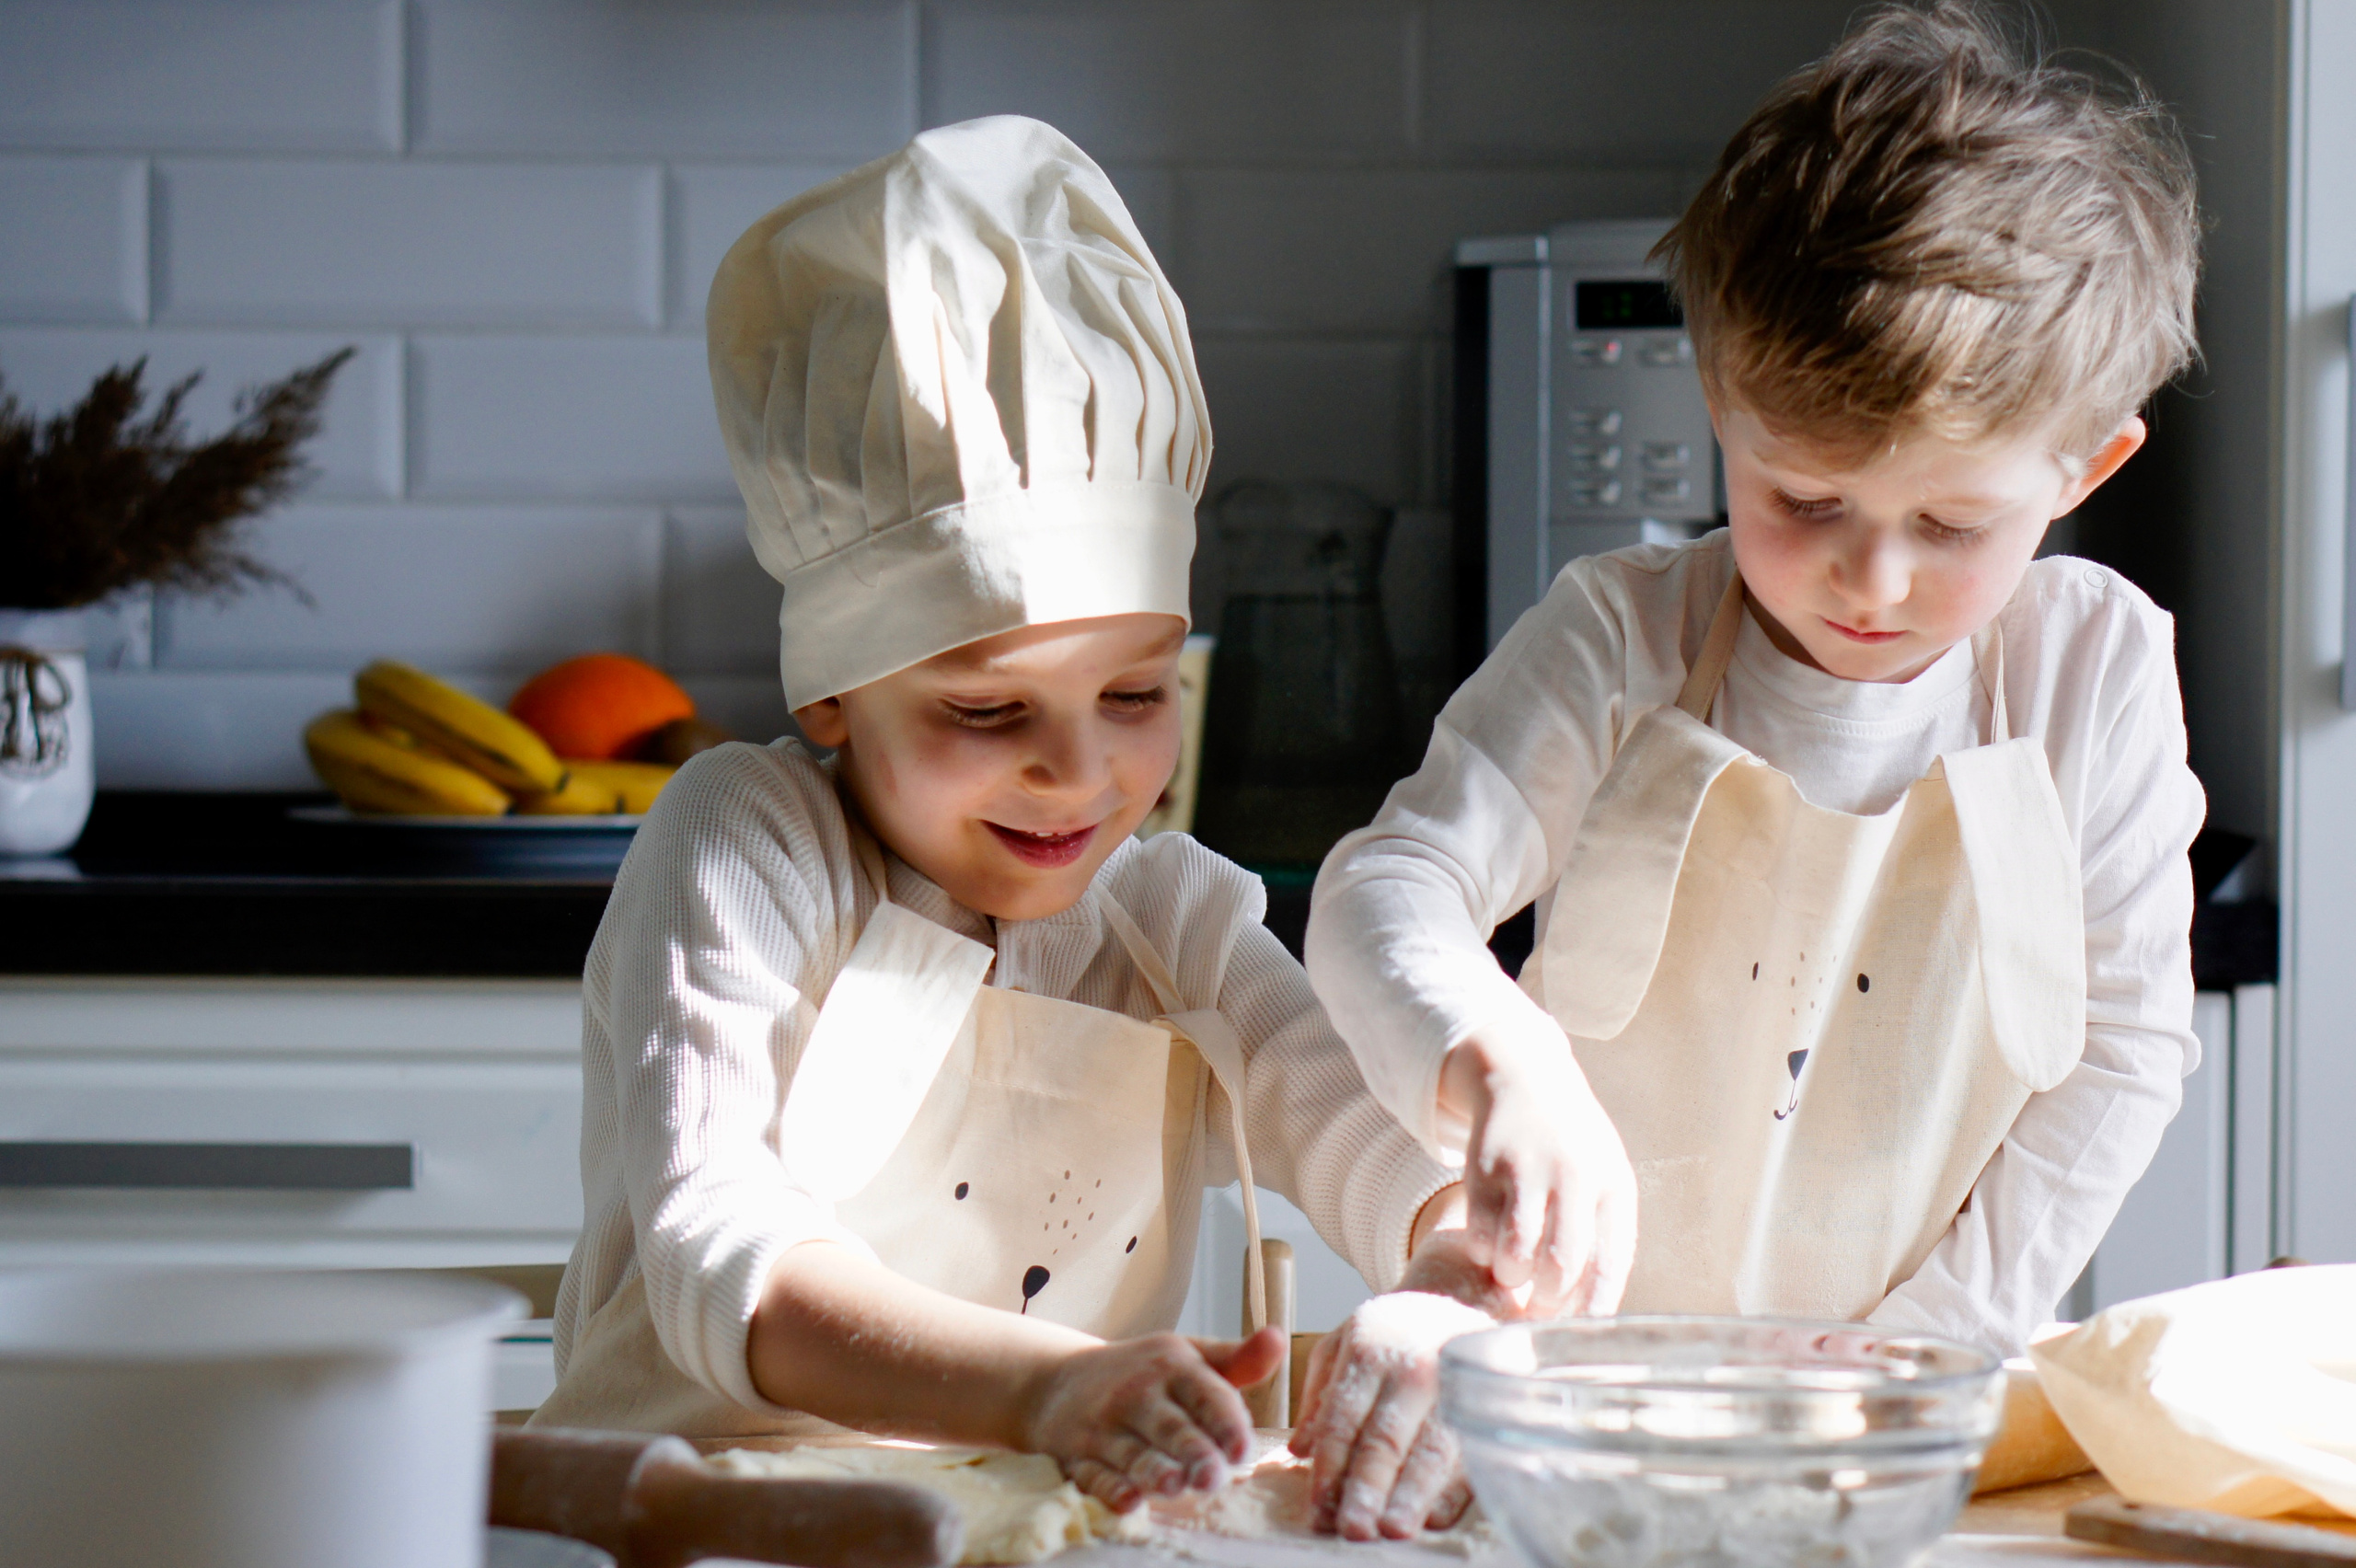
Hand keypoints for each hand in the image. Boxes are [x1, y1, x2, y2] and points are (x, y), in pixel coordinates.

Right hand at [1020, 1327, 1285, 1511]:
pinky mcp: (1076, 1455)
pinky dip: (1108, 1488)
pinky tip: (1126, 1501)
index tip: (1244, 1449)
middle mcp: (1137, 1394)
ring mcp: (1103, 1425)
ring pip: (1132, 1452)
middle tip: (1212, 1476)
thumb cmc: (1141, 1375)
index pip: (1205, 1393)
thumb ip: (1237, 1360)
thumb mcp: (1187, 1358)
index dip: (1225, 1421)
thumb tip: (1280, 1340)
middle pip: (1169, 1426)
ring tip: (1173, 1486)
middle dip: (1191, 1451)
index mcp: (1172, 1367)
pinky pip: (1093, 1474)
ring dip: (1152, 1470)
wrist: (1056, 1381)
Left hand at [1288, 1286, 1494, 1538]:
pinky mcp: (1488, 1405)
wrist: (1460, 1297)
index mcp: (1368, 1351)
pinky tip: (1434, 1519)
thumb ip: (1319, 1393)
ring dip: (1412, 1496)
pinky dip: (1453, 1490)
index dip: (1330, 1468)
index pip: (1343, 1418)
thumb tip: (1299, 1449)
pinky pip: (1470, 1453)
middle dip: (1368, 1488)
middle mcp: (1412, 1369)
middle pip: (1387, 1438)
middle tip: (1353, 1529)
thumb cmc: (1390, 1331)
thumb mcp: (1344, 1342)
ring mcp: (1455, 1388)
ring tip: (1393, 1530)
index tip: (1317, 1510)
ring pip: (1432, 1450)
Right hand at [1443, 1024, 1637, 1316]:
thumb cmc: (1572, 1149)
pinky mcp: (1484, 1167)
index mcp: (1613, 1186)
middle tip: (1538, 1304)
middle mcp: (1574, 1176)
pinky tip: (1490, 1245)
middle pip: (1561, 1264)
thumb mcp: (1604, 1181)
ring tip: (1512, 1274)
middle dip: (1547, 1300)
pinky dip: (1483, 1252)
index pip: (1609, 1264)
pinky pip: (1480, 1232)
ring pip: (1516, 1253)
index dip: (1590, 1308)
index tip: (1574, 1328)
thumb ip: (1604, 1238)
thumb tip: (1590, 1314)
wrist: (1525, 1081)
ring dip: (1512, 1278)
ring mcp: (1527, 1169)